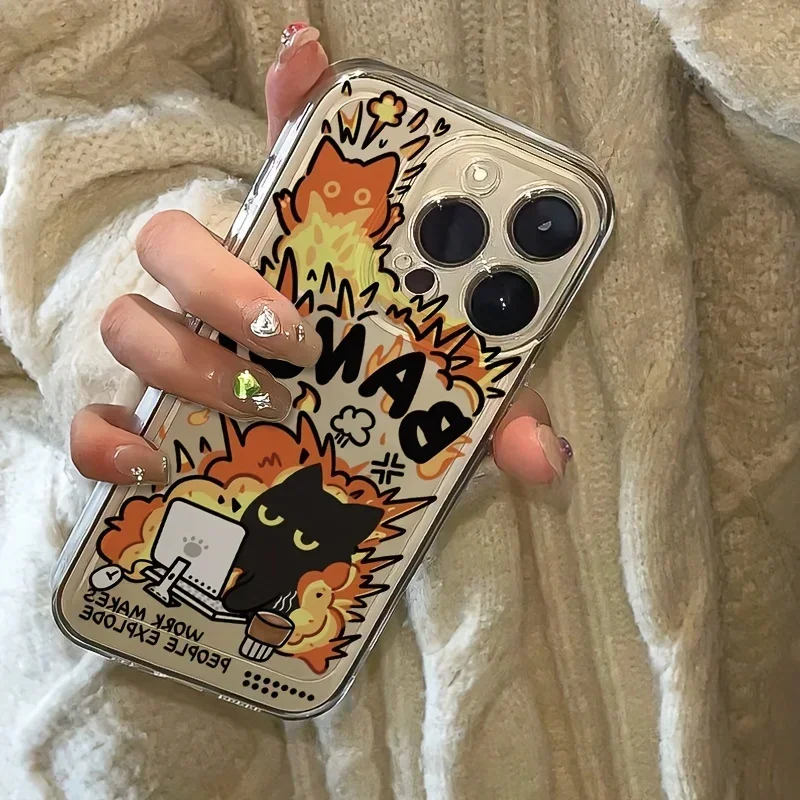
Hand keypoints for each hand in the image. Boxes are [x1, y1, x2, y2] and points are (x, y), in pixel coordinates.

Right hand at [70, 23, 571, 487]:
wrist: (279, 467)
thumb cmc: (364, 410)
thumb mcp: (436, 401)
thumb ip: (486, 411)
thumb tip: (542, 455)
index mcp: (292, 264)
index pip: (283, 168)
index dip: (289, 106)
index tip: (308, 53)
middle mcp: (219, 293)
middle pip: (177, 241)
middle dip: (228, 282)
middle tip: (299, 337)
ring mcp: (170, 351)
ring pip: (133, 322)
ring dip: (190, 363)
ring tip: (261, 409)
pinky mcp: (137, 420)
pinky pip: (94, 420)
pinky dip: (109, 440)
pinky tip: (151, 465)